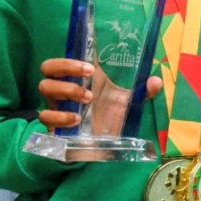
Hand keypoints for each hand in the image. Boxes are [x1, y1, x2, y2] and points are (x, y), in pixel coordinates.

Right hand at [37, 58, 161, 133]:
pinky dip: (59, 116)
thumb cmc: (109, 115)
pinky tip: (76, 120)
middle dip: (66, 67)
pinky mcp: (53, 123)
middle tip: (90, 74)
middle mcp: (65, 86)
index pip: (68, 57)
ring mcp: (57, 103)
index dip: (72, 54)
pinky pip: (45, 115)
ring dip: (66, 90)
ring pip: (44, 86)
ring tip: (88, 99)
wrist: (98, 145)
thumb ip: (142, 91)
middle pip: (49, 67)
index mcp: (81, 77)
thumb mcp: (127, 102)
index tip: (91, 63)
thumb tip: (155, 81)